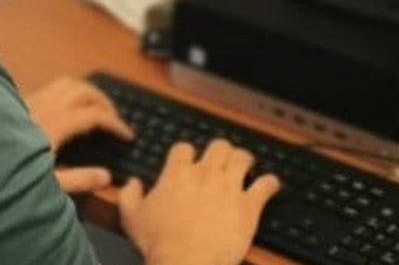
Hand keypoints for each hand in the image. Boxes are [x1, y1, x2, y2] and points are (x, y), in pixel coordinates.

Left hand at [25, 77, 133, 192]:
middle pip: (83, 90)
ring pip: (67, 82)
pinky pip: (50, 86)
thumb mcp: (46, 184)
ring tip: (96, 106)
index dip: (115, 123)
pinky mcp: (19, 101)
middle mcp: (44, 106)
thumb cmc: (6, 174)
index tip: (127, 135)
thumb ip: (78, 180)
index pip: (94, 115)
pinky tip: (67, 106)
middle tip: (115, 119)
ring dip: (87, 91)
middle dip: (104, 101)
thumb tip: (106, 176)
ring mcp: (30, 100)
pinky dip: (68, 91)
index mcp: (54, 125)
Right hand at [119, 139, 281, 264]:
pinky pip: (266, 184)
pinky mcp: (249, 205)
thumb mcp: (132, 218)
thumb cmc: (158, 243)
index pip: (184, 148)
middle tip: (222, 162)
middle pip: (219, 146)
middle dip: (221, 152)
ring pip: (243, 157)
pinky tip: (270, 185)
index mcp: (178, 173)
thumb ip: (128, 195)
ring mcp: (230, 187)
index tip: (188, 162)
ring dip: (245, 160)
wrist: (186, 263)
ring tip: (246, 167)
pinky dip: (270, 183)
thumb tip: (131, 183)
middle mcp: (206, 174)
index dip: (187, 154)